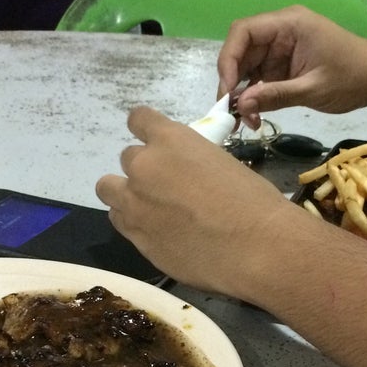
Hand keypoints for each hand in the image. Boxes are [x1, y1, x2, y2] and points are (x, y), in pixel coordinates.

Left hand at [96, 106, 295, 295]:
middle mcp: (144, 167)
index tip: (155, 142)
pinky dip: (133, 222)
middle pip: (126, 158)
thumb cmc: (253, 201)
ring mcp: (135, 205)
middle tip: (166, 187)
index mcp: (170, 140)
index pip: (138, 119)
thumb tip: (184, 175)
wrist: (257, 247)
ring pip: (109, 189)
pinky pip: (120, 222)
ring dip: (126, 194)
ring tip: (150, 209)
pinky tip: (157, 231)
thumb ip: (190, 163)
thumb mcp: (220, 162)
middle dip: (144, 169)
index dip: (146, 129)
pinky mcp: (136, 238)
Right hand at [217, 6, 366, 128]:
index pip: (244, 31)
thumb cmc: (353, 77)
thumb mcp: (314, 89)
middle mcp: (281, 31)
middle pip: (242, 50)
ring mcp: (282, 48)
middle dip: (232, 82)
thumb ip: (276, 95)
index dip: (228, 59)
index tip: (227, 90)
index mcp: (289, 23)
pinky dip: (255, 97)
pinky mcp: (285, 65)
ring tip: (244, 122)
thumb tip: (240, 106)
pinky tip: (255, 117)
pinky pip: (261, 78)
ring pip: (248, 67)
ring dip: (243, 94)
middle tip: (230, 113)